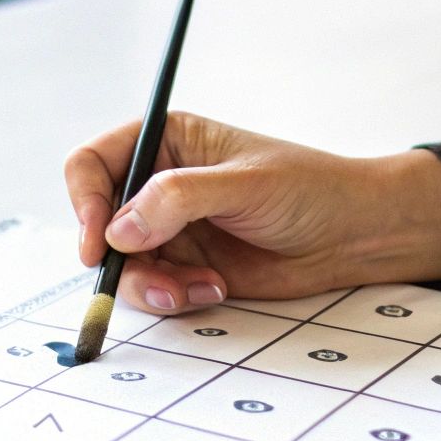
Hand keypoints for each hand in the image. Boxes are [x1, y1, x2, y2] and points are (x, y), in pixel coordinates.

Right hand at [64, 112, 440, 313]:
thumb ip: (178, 201)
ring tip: (194, 290)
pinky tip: (214, 291)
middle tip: (150, 281)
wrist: (356, 236)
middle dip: (117, 258)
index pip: (94, 163)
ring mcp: (170, 230)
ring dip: (149, 285)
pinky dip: (173, 298)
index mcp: (167, 141)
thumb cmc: (310, 190)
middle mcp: (159, 185)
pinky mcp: (186, 269)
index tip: (96, 242)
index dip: (84, 201)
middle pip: (99, 222)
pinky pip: (153, 290)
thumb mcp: (244, 185)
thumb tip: (117, 231)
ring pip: (123, 265)